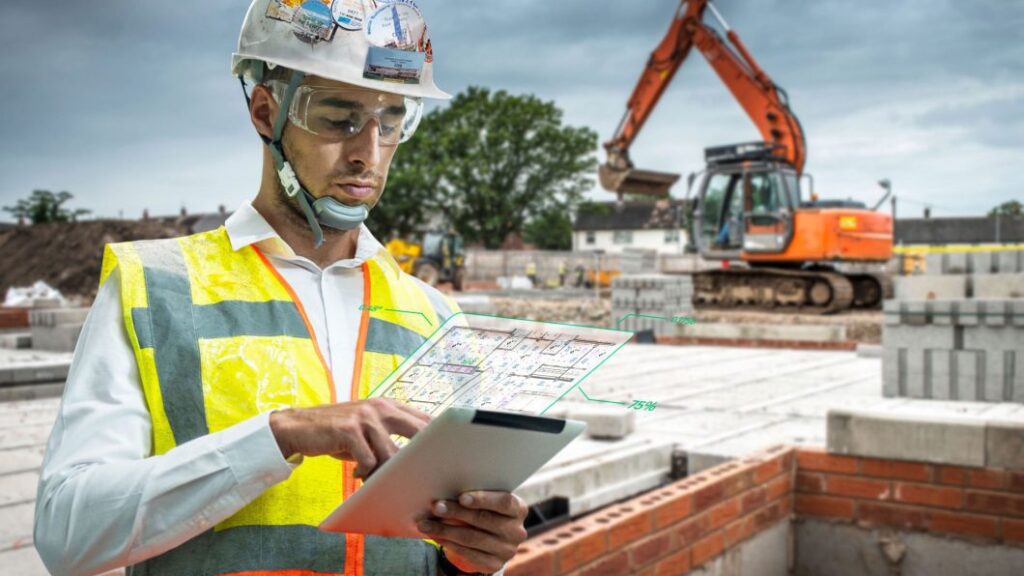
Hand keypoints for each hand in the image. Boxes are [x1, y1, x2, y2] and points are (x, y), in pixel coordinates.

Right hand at [269, 399, 429, 477]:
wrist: (298, 427)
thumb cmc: (337, 433)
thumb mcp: (366, 429)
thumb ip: (390, 436)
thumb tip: (418, 459)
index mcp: (388, 405)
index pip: (424, 420)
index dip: (438, 438)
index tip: (447, 457)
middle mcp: (379, 407)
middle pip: (417, 433)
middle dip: (423, 457)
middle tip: (424, 476)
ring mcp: (365, 417)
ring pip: (391, 454)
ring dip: (385, 472)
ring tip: (374, 478)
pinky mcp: (349, 430)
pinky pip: (368, 461)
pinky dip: (364, 473)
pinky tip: (355, 473)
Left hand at [419, 491, 528, 573]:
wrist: (493, 539)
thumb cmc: (486, 510)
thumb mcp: (488, 501)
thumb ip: (475, 496)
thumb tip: (445, 489)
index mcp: (519, 509)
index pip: (504, 502)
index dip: (483, 499)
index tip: (461, 497)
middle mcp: (516, 531)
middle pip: (483, 520)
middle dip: (456, 512)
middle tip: (435, 507)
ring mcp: (506, 550)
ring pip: (472, 538)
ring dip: (445, 530)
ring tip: (426, 523)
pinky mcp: (494, 564)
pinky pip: (468, 553)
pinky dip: (448, 543)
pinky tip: (435, 535)